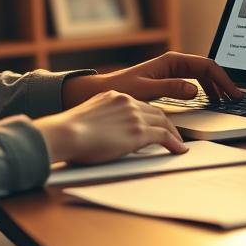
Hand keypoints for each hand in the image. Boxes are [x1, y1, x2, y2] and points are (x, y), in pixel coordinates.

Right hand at [33, 90, 186, 163]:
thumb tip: (103, 131)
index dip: (149, 115)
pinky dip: (175, 143)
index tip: (154, 123)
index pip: (139, 104)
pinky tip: (179, 149)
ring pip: (163, 121)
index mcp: (113, 95)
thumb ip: (101, 118)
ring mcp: (133, 115)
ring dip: (173, 133)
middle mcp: (126, 101)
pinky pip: (164, 136)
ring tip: (178, 143)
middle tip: (173, 133)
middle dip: (166, 123)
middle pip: (154, 111)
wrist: (66, 133)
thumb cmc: (69, 131)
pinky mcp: (138, 131)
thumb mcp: (88, 115)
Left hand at [61, 51, 242, 108]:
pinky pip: (195, 81)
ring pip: (203, 75)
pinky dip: (207, 89)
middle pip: (208, 69)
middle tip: (237, 99)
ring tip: (228, 101)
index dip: (223, 79)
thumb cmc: (121, 89)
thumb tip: (194, 89)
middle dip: (224, 82)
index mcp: (171, 61)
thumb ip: (170, 88)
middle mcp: (174, 63)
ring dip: (217, 86)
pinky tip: (211, 100)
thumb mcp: (145, 90)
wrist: (104, 91)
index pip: (206, 66)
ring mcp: (172, 71)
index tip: (233, 93)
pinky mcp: (170, 80)